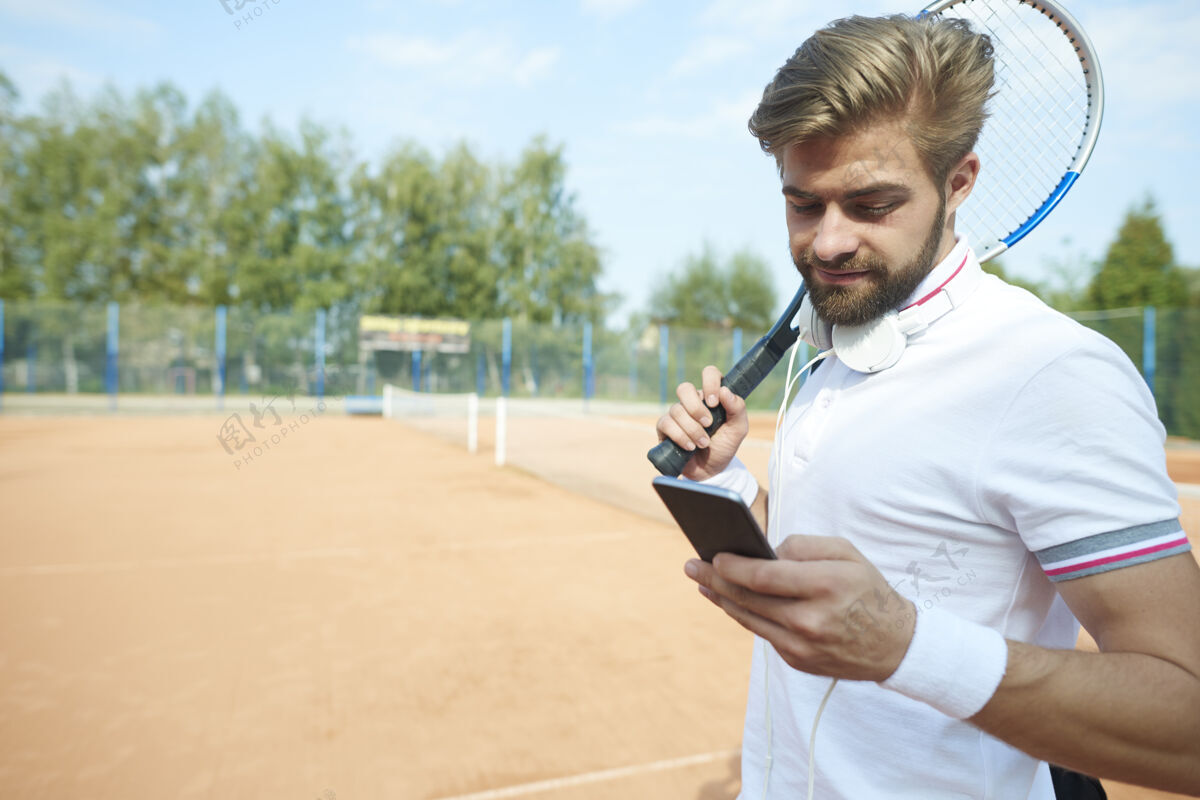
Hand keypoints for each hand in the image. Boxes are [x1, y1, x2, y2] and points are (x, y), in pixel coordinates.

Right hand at [654, 365, 749, 480]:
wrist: (710, 471)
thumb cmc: (724, 446)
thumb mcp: (738, 429)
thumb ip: (737, 408)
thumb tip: (725, 391)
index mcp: (712, 396)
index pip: (709, 373)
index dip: (710, 383)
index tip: (715, 402)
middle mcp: (693, 402)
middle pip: (684, 388)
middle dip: (696, 408)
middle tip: (708, 424)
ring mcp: (677, 414)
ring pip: (676, 410)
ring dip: (692, 429)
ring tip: (703, 444)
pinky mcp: (665, 428)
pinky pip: (666, 424)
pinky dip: (680, 436)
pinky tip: (690, 447)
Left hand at [684, 535, 916, 681]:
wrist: (896, 646)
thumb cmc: (868, 590)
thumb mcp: (846, 553)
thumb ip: (803, 546)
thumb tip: (764, 551)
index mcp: (824, 586)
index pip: (763, 576)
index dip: (732, 566)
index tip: (712, 555)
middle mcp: (810, 620)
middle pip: (748, 598)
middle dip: (714, 580)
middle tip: (691, 566)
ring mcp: (802, 646)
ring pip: (749, 619)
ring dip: (722, 599)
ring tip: (703, 583)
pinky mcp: (797, 661)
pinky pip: (762, 633)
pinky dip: (745, 615)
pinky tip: (730, 601)